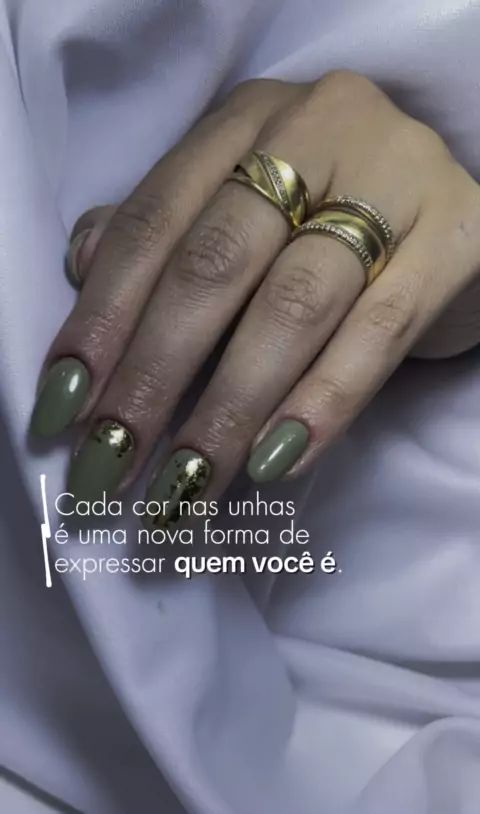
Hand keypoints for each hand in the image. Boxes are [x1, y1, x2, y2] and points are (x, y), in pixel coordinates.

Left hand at [31, 72, 479, 528]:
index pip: (153, 220)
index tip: (64, 408)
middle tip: (114, 460)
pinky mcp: (454, 239)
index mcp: (247, 120)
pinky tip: (276, 462)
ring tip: (189, 482)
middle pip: (215, 264)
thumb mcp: (247, 208)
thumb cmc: (331, 220)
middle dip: (154, 373)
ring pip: (292, 305)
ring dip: (230, 405)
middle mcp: (317, 127)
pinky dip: (321, 403)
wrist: (448, 218)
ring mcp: (394, 177)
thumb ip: (168, 229)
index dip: (102, 317)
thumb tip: (81, 268)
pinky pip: (378, 334)